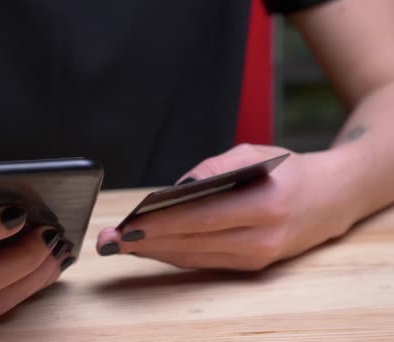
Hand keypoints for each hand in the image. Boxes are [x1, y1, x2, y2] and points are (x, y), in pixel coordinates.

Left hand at [97, 144, 359, 270]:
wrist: (332, 198)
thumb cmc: (287, 170)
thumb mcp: (252, 154)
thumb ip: (212, 169)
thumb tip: (173, 190)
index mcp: (265, 204)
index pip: (200, 218)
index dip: (160, 225)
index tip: (126, 226)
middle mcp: (262, 238)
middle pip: (191, 244)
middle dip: (145, 243)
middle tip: (109, 241)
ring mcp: (257, 257)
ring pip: (193, 257)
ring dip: (154, 252)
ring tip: (120, 245)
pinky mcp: (251, 266)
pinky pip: (203, 261)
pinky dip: (174, 254)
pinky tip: (149, 247)